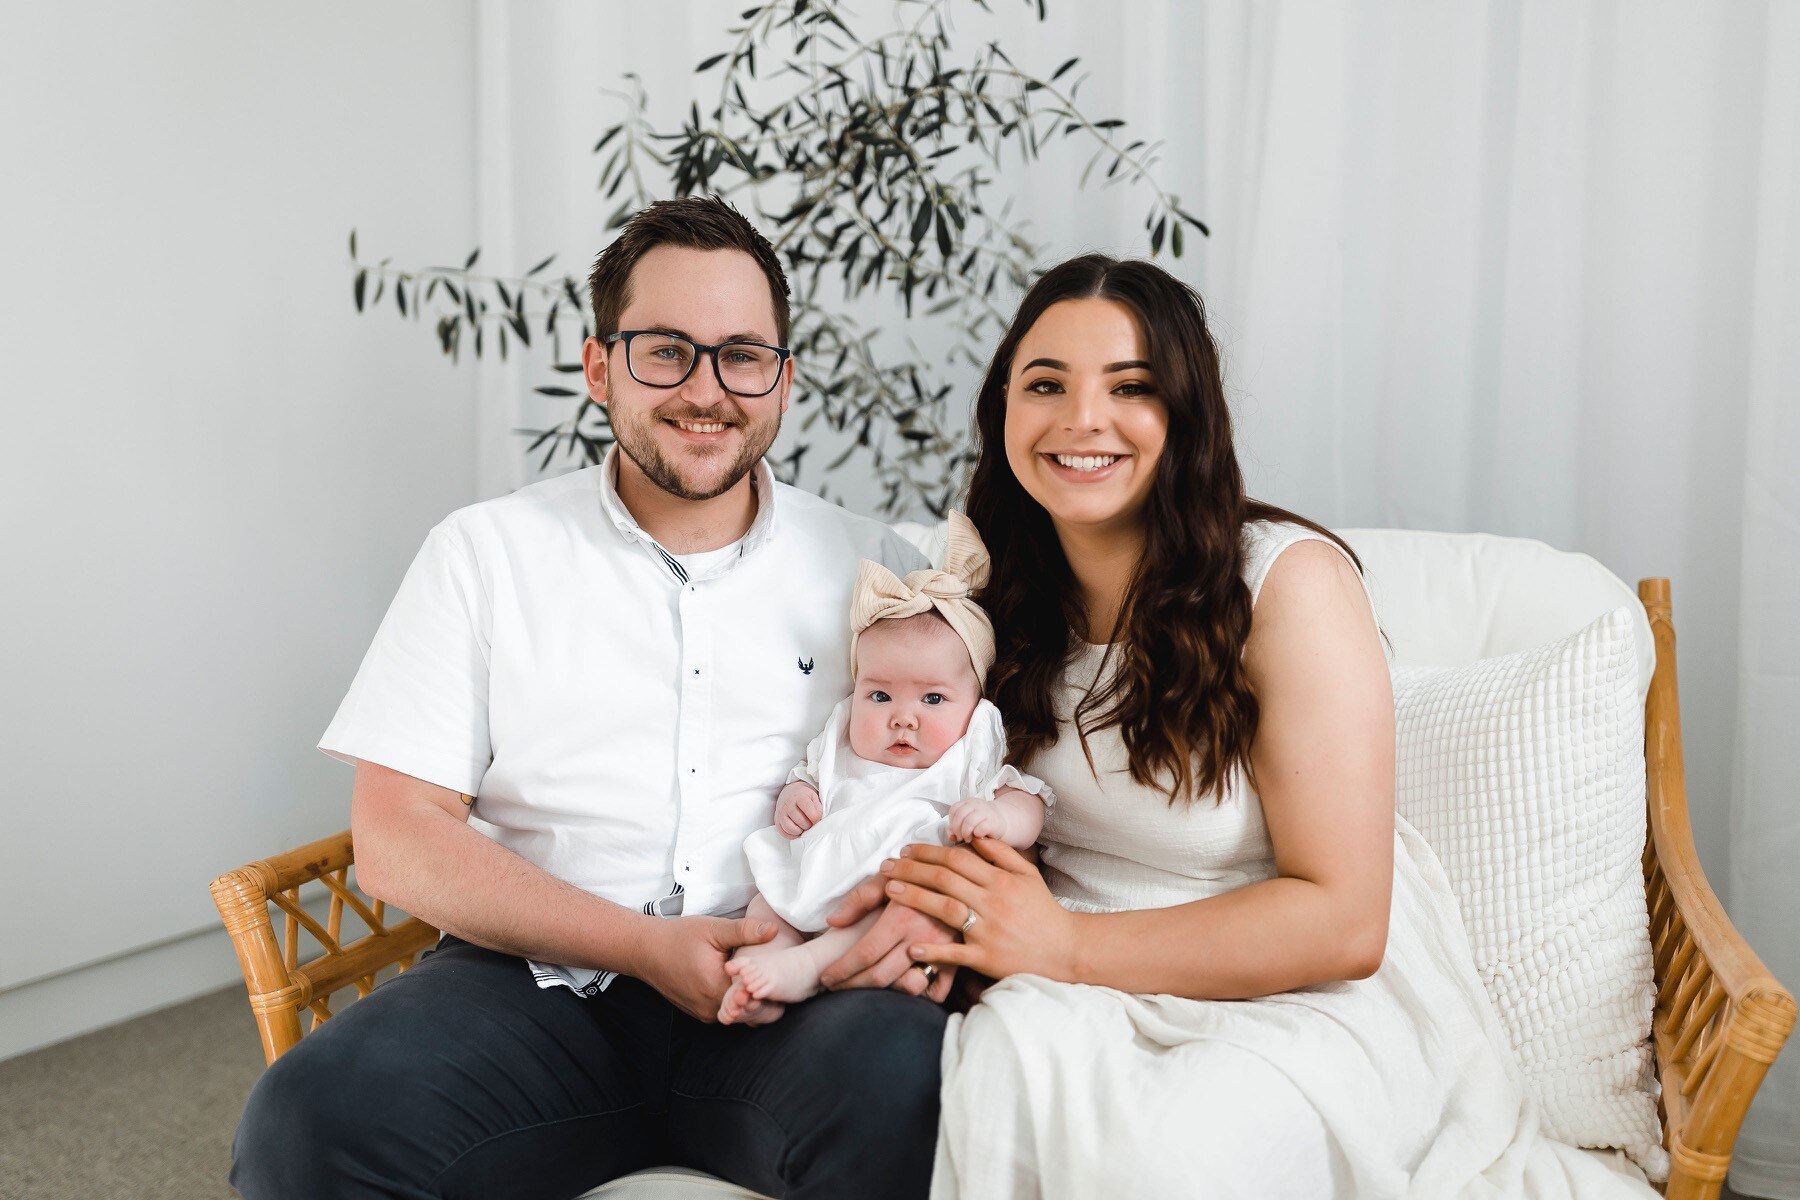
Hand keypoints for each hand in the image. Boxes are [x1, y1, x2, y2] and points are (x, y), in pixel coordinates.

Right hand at [635, 915, 782, 1022]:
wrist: (646, 951)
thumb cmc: (678, 937)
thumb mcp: (714, 929)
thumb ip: (745, 931)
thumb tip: (774, 930)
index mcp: (717, 990)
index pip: (756, 997)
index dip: (771, 987)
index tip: (781, 973)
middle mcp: (711, 1009)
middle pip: (749, 1010)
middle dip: (764, 995)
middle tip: (777, 978)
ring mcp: (704, 1014)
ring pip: (738, 1013)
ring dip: (750, 999)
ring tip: (763, 981)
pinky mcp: (700, 1013)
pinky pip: (726, 1011)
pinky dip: (736, 1001)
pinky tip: (745, 986)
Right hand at [774, 780, 823, 838]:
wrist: (790, 793)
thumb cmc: (804, 797)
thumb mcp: (814, 797)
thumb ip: (818, 808)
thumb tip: (816, 821)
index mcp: (799, 797)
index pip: (808, 809)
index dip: (815, 817)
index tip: (817, 819)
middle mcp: (788, 804)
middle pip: (800, 821)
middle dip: (808, 825)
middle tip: (810, 822)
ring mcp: (781, 813)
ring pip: (790, 829)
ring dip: (799, 831)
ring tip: (803, 827)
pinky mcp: (777, 821)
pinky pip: (783, 833)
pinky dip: (792, 835)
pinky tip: (797, 830)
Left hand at [818, 875, 956, 1001]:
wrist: (964, 873)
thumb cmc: (919, 874)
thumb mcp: (887, 877)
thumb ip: (859, 899)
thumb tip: (833, 922)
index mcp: (901, 917)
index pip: (864, 953)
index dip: (842, 969)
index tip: (826, 978)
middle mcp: (921, 937)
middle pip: (880, 975)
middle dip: (852, 986)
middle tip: (835, 988)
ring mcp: (941, 951)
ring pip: (907, 987)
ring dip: (883, 994)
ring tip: (864, 991)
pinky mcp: (957, 958)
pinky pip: (938, 990)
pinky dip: (920, 995)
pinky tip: (902, 990)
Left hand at [881, 837, 1082, 982]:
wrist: (1066, 950)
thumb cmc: (1043, 911)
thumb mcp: (1028, 875)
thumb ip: (1001, 854)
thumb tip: (975, 835)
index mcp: (1000, 879)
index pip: (957, 858)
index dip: (927, 852)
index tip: (905, 850)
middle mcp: (992, 901)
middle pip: (945, 879)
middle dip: (912, 869)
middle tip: (885, 866)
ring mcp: (989, 930)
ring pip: (945, 908)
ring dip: (915, 898)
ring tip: (890, 891)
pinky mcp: (988, 957)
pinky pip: (956, 953)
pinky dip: (933, 950)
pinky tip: (911, 947)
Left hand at [947, 798, 1003, 842]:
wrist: (1002, 821)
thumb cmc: (982, 822)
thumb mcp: (967, 821)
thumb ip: (956, 828)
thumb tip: (951, 836)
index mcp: (968, 802)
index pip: (954, 809)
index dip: (952, 822)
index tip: (954, 831)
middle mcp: (976, 804)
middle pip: (960, 815)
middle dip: (957, 829)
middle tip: (960, 837)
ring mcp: (985, 812)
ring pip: (969, 822)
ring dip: (966, 833)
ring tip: (968, 838)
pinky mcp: (993, 822)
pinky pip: (980, 829)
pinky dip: (977, 835)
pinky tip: (978, 836)